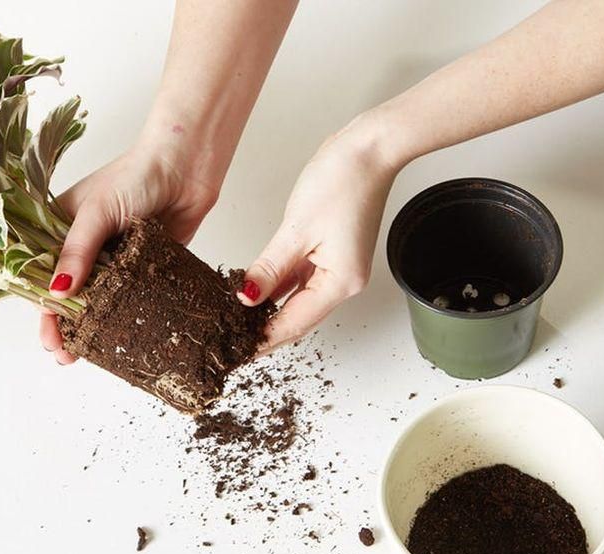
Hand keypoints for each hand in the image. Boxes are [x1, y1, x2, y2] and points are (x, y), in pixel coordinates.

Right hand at [39, 140, 219, 363]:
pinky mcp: (142, 266)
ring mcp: (113, 258)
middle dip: (63, 326)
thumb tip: (59, 294)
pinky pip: (128, 298)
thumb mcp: (97, 212)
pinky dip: (122, 318)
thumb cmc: (136, 175)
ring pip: (97, 300)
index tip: (48, 336)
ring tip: (88, 354)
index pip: (40, 273)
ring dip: (91, 328)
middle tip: (66, 354)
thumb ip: (78, 252)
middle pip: (67, 294)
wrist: (187, 167)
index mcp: (60, 228)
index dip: (41, 307)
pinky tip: (119, 338)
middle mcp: (84, 246)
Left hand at [238, 118, 401, 353]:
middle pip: (298, 317)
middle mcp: (344, 280)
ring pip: (298, 299)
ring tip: (239, 323)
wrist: (369, 149)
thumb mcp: (296, 229)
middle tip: (233, 344)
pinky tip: (256, 290)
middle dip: (266, 331)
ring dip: (271, 310)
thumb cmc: (343, 180)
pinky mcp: (332, 252)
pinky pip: (301, 279)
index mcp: (340, 281)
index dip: (265, 340)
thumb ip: (269, 267)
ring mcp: (338, 267)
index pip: (294, 322)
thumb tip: (247, 296)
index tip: (239, 354)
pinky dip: (279, 287)